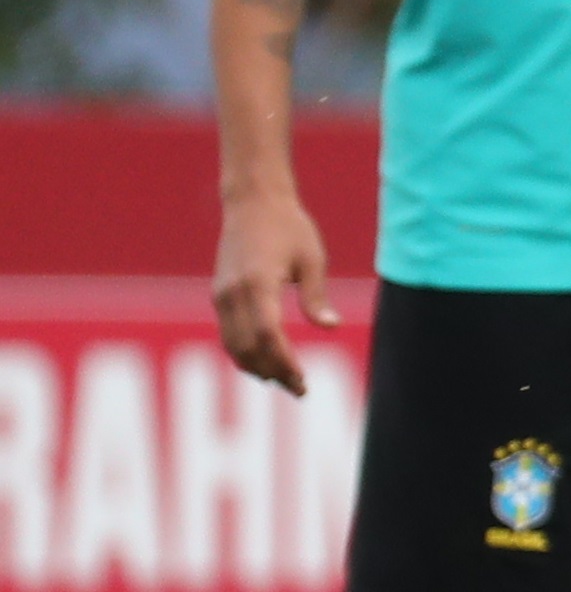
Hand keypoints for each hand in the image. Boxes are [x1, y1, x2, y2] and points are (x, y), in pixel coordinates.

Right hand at [211, 191, 336, 393]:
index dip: (284, 363)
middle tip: (299, 389)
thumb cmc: (289, 227)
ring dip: (256, 368)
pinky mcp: (220, 294)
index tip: (302, 382)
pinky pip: (228, 333)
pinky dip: (244, 353)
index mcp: (258, 283)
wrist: (252, 202)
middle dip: (272, 372)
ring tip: (284, 382)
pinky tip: (265, 363)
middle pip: (248, 347)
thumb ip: (316, 296)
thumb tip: (331, 326)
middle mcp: (233, 292)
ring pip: (233, 345)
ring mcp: (222, 294)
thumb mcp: (312, 258)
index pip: (269, 336)